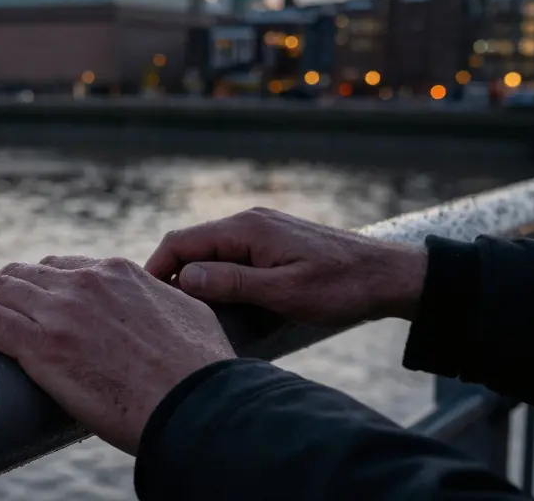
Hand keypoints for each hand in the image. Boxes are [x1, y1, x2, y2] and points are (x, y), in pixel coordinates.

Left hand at [0, 255, 234, 454]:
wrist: (194, 402)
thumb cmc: (200, 371)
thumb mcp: (190, 314)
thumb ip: (166, 301)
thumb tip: (166, 305)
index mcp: (116, 273)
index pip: (62, 266)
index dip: (38, 282)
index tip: (28, 298)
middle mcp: (83, 283)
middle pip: (23, 273)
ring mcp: (59, 312)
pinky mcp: (39, 346)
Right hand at [145, 208, 427, 327]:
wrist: (389, 275)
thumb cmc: (341, 287)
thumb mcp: (284, 292)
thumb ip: (233, 283)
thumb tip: (184, 278)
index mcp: (246, 229)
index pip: (181, 242)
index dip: (156, 268)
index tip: (143, 299)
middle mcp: (249, 221)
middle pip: (191, 244)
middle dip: (170, 274)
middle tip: (158, 310)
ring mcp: (261, 229)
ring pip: (210, 251)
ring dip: (194, 277)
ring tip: (184, 311)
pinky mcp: (272, 242)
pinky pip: (229, 254)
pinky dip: (215, 275)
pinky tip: (218, 301)